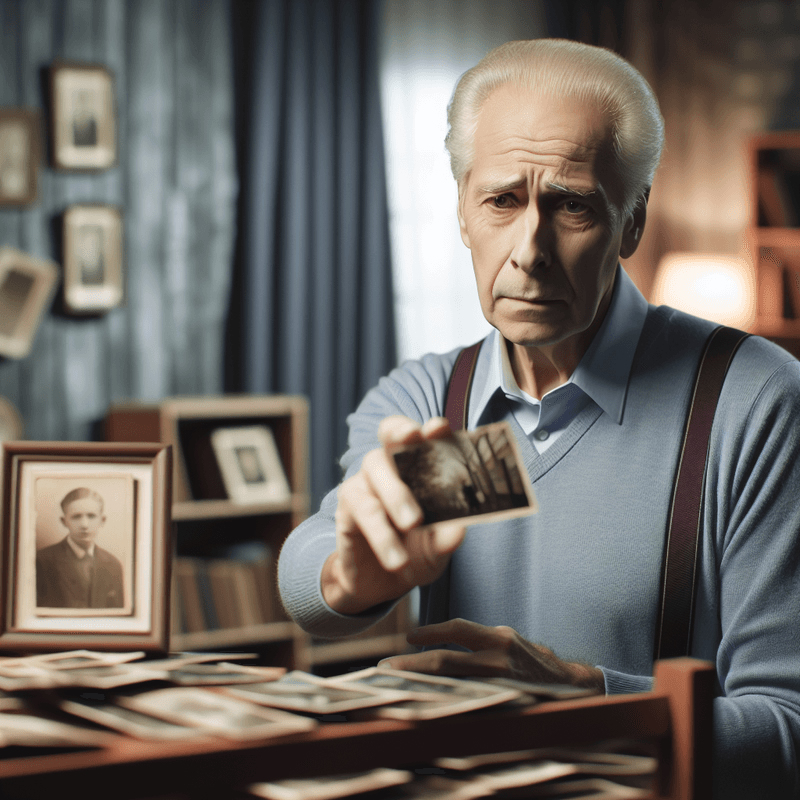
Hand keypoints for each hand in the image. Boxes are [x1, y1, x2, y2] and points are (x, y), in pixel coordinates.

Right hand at [321, 416, 466, 614]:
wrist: (382, 583)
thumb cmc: (415, 551)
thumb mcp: (437, 548)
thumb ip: (446, 538)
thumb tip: (458, 530)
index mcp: (418, 467)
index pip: (423, 437)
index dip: (430, 429)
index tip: (439, 427)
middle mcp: (389, 466)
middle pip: (390, 436)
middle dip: (402, 432)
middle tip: (415, 438)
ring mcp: (365, 483)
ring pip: (377, 471)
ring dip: (396, 495)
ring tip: (413, 523)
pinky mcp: (348, 507)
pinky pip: (364, 511)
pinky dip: (382, 535)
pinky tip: (397, 558)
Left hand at [378, 618, 604, 691]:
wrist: (573, 689)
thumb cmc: (533, 663)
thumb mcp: (509, 643)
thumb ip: (481, 644)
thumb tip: (445, 648)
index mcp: (499, 638)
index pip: (457, 629)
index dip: (430, 632)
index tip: (408, 637)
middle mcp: (499, 658)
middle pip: (445, 661)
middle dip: (412, 664)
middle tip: (385, 667)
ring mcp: (502, 684)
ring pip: (451, 684)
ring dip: (421, 685)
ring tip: (396, 687)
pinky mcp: (504, 705)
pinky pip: (466, 704)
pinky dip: (443, 704)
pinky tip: (425, 709)